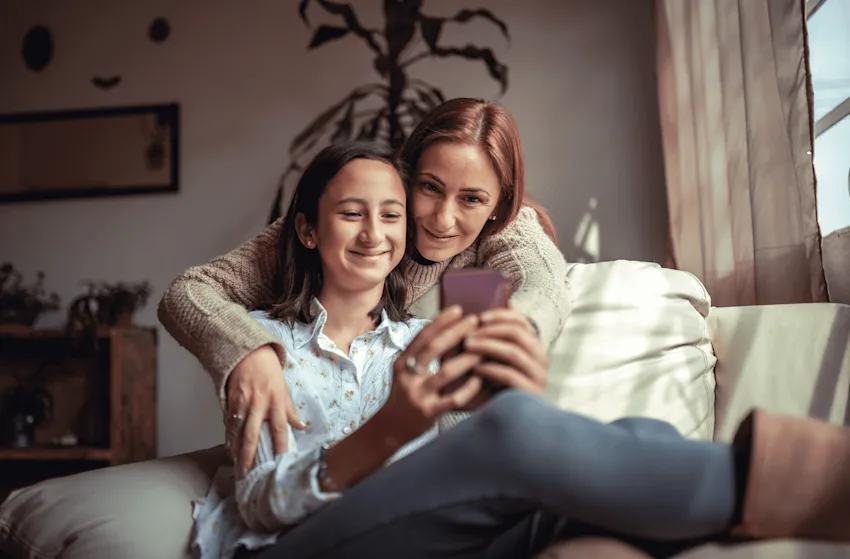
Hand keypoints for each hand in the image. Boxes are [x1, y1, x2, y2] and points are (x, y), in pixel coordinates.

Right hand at [226, 345, 304, 470]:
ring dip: (235, 449)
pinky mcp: (230, 400)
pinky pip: (228, 422)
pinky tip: (229, 446)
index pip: (280, 428)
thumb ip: (290, 411)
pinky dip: (228, 435)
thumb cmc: (270, 371)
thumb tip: (301, 427)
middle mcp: (258, 404)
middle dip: (248, 454)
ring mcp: (242, 403)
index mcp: (276, 402)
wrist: (249, 353)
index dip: (280, 446)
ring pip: (237, 431)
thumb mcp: (284, 389)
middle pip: (252, 434)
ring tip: (236, 464)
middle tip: (246, 471)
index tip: (279, 461)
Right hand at [376, 306, 483, 444]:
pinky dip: (469, 388)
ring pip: (446, 372)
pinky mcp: (429, 412)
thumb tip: (448, 331)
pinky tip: (481, 379)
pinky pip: (453, 398)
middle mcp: (408, 376)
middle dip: (456, 332)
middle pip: (434, 348)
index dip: (440, 321)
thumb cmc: (405, 396)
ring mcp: (418, 394)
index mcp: (402, 363)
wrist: (389, 429)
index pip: (422, 336)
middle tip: (475, 321)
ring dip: (467, 359)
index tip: (458, 309)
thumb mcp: (406, 372)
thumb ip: (422, 356)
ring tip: (483, 349)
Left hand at [464, 307, 548, 394]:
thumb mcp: (495, 357)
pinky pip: (509, 375)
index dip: (500, 315)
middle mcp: (541, 358)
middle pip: (517, 333)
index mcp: (533, 345)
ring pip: (513, 352)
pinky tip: (475, 368)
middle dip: (490, 330)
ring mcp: (538, 376)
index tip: (479, 317)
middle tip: (468, 333)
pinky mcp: (530, 393)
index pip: (522, 321)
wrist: (508, 419)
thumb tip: (482, 309)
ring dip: (487, 346)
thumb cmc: (496, 384)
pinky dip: (490, 369)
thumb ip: (492, 337)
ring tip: (467, 346)